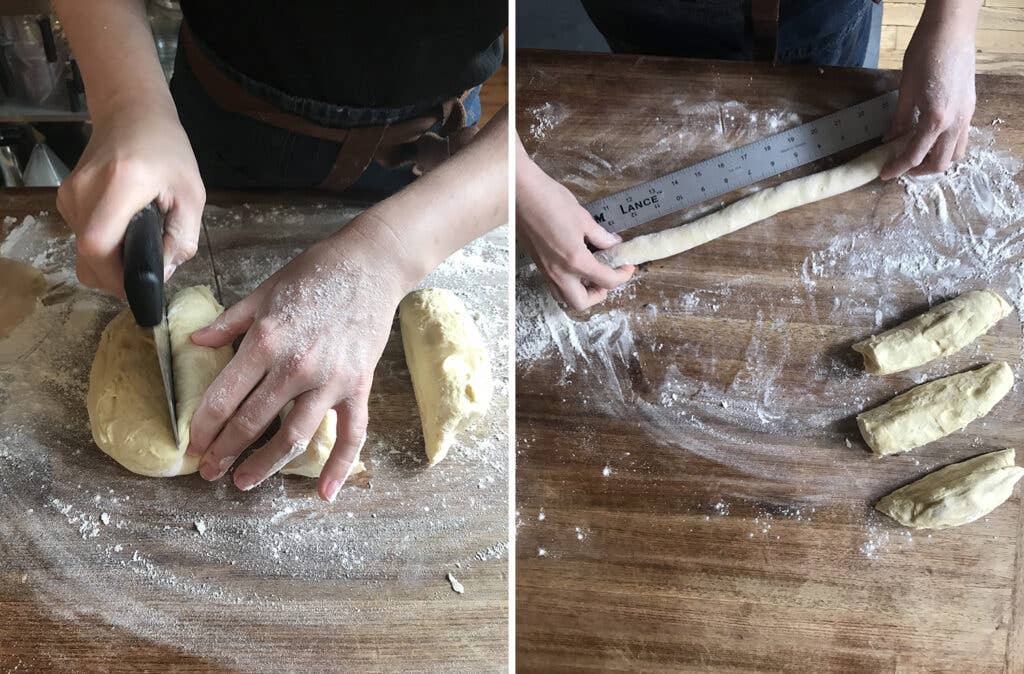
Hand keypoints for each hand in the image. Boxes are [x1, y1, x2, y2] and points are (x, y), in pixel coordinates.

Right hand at [56, 102, 204, 295]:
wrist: (131, 113)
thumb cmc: (167, 151)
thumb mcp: (191, 194)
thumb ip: (182, 238)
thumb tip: (163, 274)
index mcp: (119, 185)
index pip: (97, 244)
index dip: (115, 276)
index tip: (140, 287)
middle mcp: (85, 190)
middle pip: (86, 256)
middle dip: (116, 277)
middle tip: (146, 274)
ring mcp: (70, 194)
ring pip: (82, 251)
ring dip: (110, 262)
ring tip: (139, 247)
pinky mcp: (66, 198)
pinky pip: (81, 236)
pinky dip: (103, 246)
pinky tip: (125, 233)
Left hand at [185, 220, 405, 501]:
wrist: (370, 264)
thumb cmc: (314, 273)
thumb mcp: (263, 293)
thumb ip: (229, 323)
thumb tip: (196, 343)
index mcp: (266, 341)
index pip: (225, 396)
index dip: (204, 427)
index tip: (192, 445)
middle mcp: (296, 366)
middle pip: (253, 423)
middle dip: (225, 451)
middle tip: (208, 471)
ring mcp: (331, 380)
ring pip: (295, 437)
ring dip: (266, 465)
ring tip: (243, 481)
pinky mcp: (358, 385)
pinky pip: (351, 434)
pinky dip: (340, 467)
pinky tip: (324, 493)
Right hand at [516, 140, 633, 309]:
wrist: (520, 193)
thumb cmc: (550, 200)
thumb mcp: (582, 218)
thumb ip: (600, 236)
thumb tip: (613, 243)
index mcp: (575, 260)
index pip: (606, 281)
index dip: (622, 276)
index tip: (626, 267)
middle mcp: (559, 272)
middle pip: (581, 303)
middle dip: (598, 294)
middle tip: (607, 277)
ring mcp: (546, 270)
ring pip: (564, 297)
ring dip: (581, 292)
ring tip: (590, 274)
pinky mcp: (538, 264)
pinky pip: (555, 284)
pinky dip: (568, 283)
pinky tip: (574, 264)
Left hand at [881, 9, 976, 179]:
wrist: (951, 30)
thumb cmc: (925, 55)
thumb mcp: (906, 90)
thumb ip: (900, 119)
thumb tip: (890, 140)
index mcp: (936, 119)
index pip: (915, 155)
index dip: (898, 167)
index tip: (884, 173)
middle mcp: (956, 122)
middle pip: (941, 162)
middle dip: (920, 170)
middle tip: (901, 166)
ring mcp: (967, 114)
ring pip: (957, 152)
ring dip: (937, 159)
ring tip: (917, 154)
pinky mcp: (970, 106)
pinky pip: (962, 136)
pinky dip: (947, 144)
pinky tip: (930, 136)